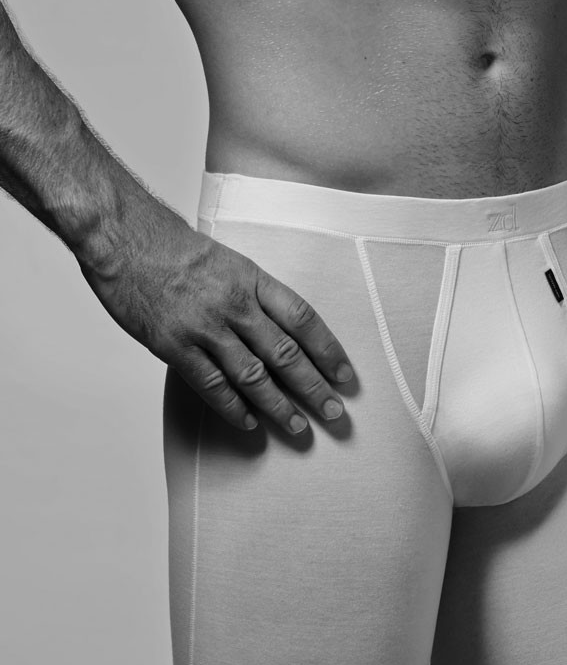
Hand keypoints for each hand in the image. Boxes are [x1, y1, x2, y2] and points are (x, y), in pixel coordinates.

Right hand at [77, 196, 353, 432]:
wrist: (122, 236)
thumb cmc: (171, 245)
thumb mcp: (227, 260)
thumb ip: (252, 295)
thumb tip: (279, 332)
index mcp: (252, 279)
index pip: (303, 319)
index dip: (329, 350)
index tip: (346, 376)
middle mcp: (235, 304)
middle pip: (286, 353)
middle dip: (314, 387)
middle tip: (335, 414)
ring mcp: (204, 327)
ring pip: (253, 375)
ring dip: (278, 406)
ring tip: (298, 427)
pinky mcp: (174, 346)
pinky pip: (211, 384)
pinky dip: (232, 408)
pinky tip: (249, 424)